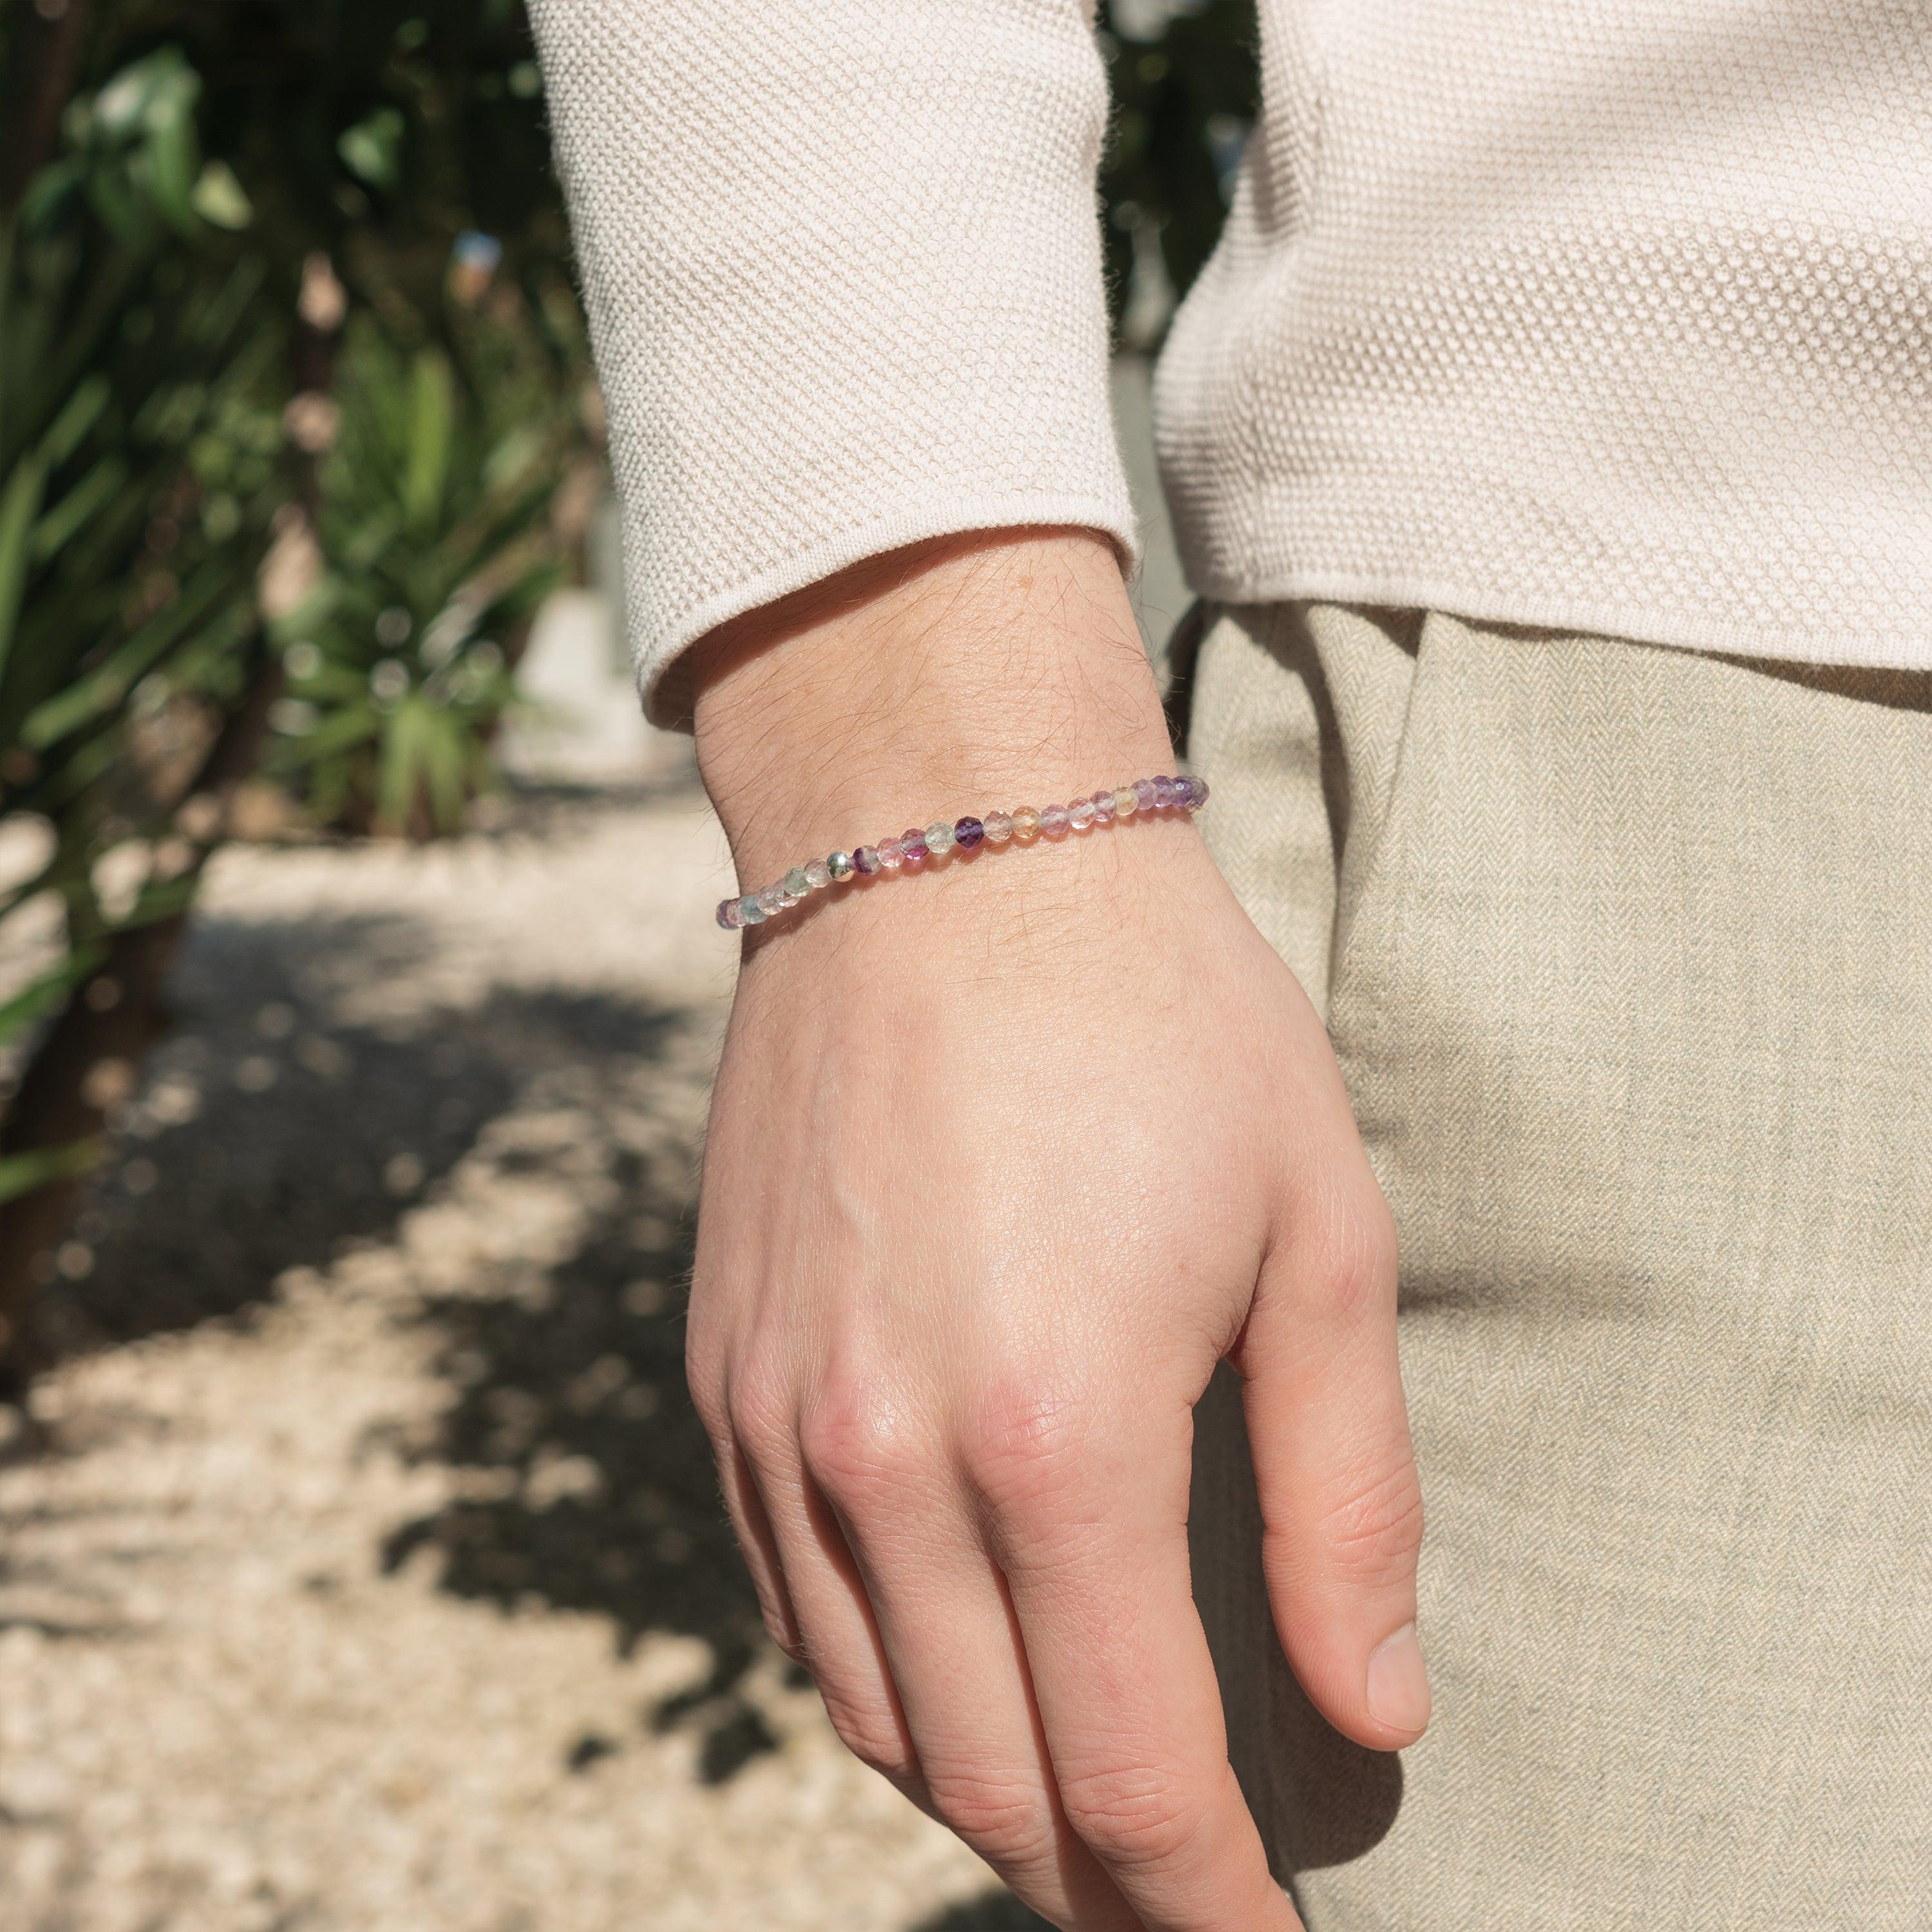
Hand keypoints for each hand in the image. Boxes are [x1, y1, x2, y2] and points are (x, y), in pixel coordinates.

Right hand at [686, 532, 1427, 1930]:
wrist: (938, 850)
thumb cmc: (1159, 1021)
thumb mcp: (1317, 1239)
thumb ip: (1347, 1502)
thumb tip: (1375, 1716)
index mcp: (1058, 1438)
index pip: (1130, 1775)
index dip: (1207, 1895)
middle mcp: (883, 1461)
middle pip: (987, 1780)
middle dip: (1097, 1871)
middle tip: (1180, 1882)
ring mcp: (775, 1422)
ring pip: (868, 1715)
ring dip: (982, 1789)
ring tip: (1075, 1793)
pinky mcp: (719, 1375)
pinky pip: (785, 1602)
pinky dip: (875, 1679)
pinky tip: (945, 1655)